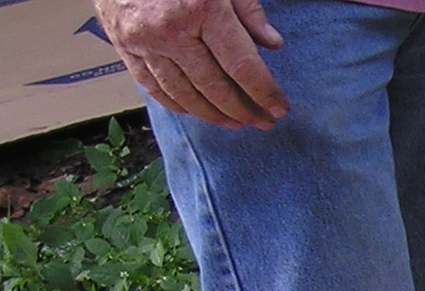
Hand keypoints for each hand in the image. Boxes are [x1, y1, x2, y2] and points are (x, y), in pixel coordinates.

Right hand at [94, 0, 288, 129]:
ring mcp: (143, 41)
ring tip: (235, 123)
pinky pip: (152, 86)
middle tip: (263, 122)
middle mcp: (170, 30)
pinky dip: (177, 104)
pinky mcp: (124, 45)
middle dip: (244, 110)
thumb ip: (248, 10)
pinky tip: (196, 112)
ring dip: (213, 115)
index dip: (264, 92)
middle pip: (214, 87)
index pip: (241, 66)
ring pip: (184, 94)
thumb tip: (272, 43)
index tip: (278, 108)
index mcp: (201, 9)